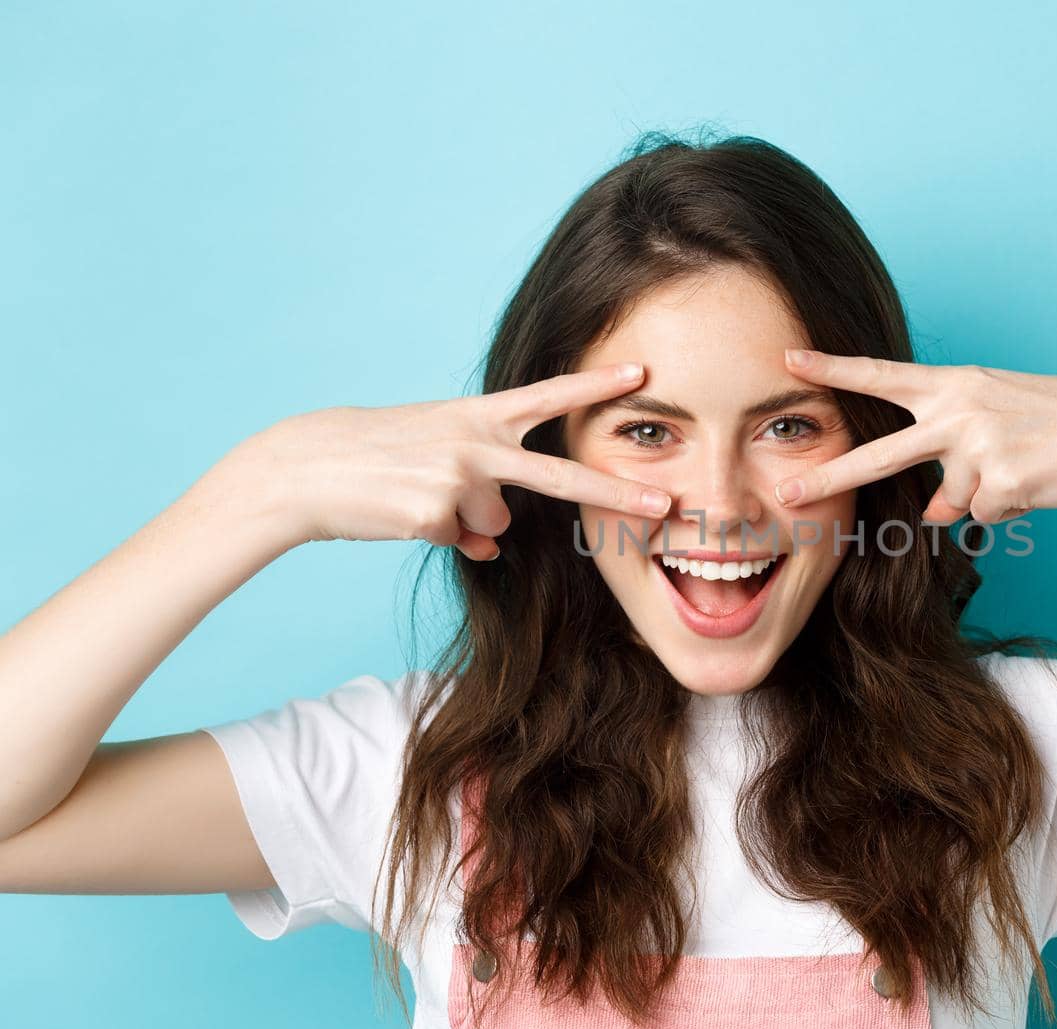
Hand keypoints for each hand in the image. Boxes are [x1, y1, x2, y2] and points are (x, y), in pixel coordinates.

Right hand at [222, 363, 672, 560]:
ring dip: (463, 519)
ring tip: (416, 493)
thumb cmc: (375, 458)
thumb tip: (493, 542)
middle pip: (560, 476)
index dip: (594, 385)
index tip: (639, 373)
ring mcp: (459, 478)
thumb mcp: (434, 455)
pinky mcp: (436, 513)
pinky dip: (437, 535)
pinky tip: (401, 513)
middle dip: (615, 492)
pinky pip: (460, 540)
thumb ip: (477, 488)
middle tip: (663, 505)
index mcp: (477, 416)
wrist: (308, 467)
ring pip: (494, 521)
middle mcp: (476, 442)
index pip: (547, 397)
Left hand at [772, 349, 1056, 523]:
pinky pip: (982, 516)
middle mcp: (958, 412)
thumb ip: (949, 455)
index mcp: (953, 385)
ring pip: (948, 501)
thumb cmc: (1052, 423)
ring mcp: (978, 448)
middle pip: (881, 457)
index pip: (881, 376)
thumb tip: (932, 513)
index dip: (833, 369)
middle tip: (786, 491)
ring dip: (979, 497)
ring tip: (1020, 469)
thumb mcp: (992, 419)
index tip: (789, 359)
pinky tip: (1035, 484)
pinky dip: (1006, 510)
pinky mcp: (1000, 485)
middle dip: (829, 476)